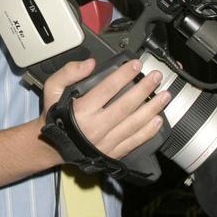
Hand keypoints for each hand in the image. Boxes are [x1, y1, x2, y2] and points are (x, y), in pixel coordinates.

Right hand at [42, 58, 169, 158]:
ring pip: (134, 124)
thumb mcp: (51, 90)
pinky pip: (134, 142)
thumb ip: (68, 73)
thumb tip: (90, 64)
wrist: (52, 147)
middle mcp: (95, 127)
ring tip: (164, 96)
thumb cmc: (55, 117)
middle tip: (156, 77)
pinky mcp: (112, 152)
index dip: (124, 75)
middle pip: (126, 106)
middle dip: (144, 89)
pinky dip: (148, 132)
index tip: (136, 65)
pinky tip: (158, 120)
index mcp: (81, 111)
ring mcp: (105, 142)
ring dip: (152, 109)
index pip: (107, 89)